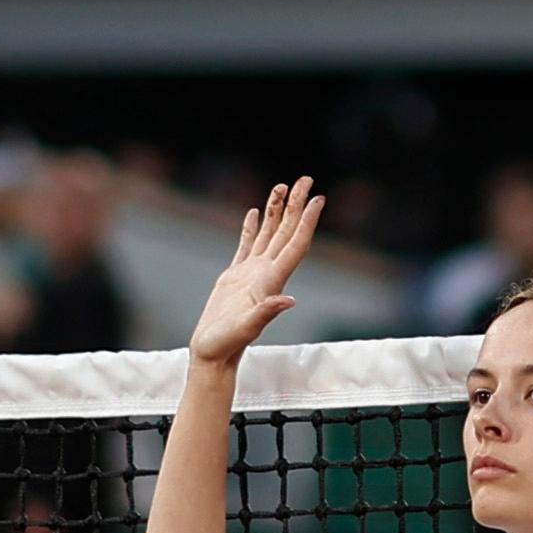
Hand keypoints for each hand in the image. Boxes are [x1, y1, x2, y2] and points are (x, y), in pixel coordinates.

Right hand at [189, 178, 323, 366]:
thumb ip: (266, 313)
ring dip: (277, 209)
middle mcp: (266, 273)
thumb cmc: (227, 344)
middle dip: (297, 205)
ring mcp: (251, 274)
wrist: (213, 353)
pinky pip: (246, 244)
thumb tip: (288, 300)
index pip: (295, 245)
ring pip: (268, 233)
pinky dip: (251, 226)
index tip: (318, 199)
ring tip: (283, 186)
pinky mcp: (234, 276)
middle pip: (286, 231)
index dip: (307, 221)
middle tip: (306, 179)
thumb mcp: (247, 328)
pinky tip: (254, 211)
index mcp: (271, 281)